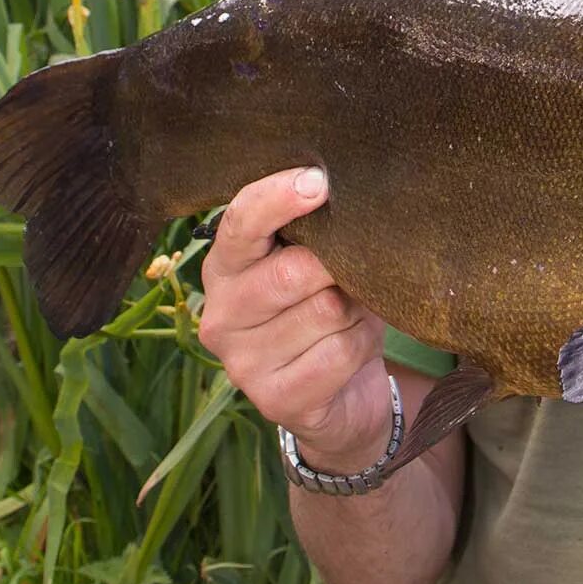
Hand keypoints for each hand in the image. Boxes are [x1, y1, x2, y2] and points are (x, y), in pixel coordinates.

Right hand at [198, 167, 394, 471]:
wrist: (342, 390)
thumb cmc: (328, 301)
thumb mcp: (319, 259)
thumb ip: (317, 230)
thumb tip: (337, 193)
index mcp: (225, 267)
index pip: (241, 222)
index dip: (279, 198)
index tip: (320, 182)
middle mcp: (220, 314)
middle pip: (292, 271)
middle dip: (340, 266)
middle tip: (354, 273)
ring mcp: (242, 364)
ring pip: (326, 311)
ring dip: (357, 307)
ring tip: (353, 312)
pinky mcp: (273, 401)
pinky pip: (339, 353)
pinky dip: (362, 343)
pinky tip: (354, 345)